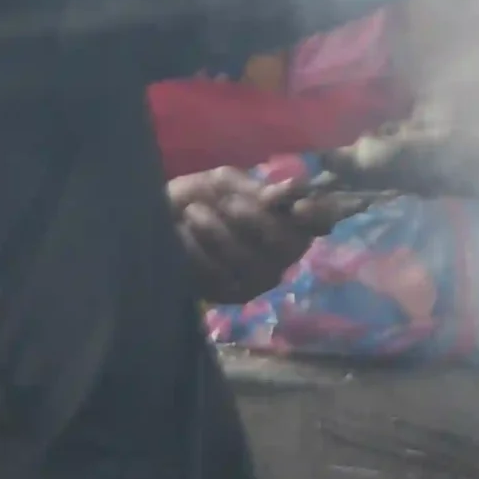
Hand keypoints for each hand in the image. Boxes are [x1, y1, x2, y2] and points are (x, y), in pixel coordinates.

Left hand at [168, 171, 329, 305]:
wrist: (158, 223)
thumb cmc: (200, 199)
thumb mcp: (224, 183)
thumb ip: (253, 188)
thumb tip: (282, 194)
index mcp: (288, 219)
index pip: (321, 219)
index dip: (318, 213)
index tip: (298, 206)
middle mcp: (283, 252)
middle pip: (289, 243)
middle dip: (257, 221)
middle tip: (229, 203)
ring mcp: (261, 277)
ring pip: (252, 260)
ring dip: (218, 232)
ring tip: (193, 213)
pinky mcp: (234, 295)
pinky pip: (221, 274)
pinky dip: (199, 250)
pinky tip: (183, 234)